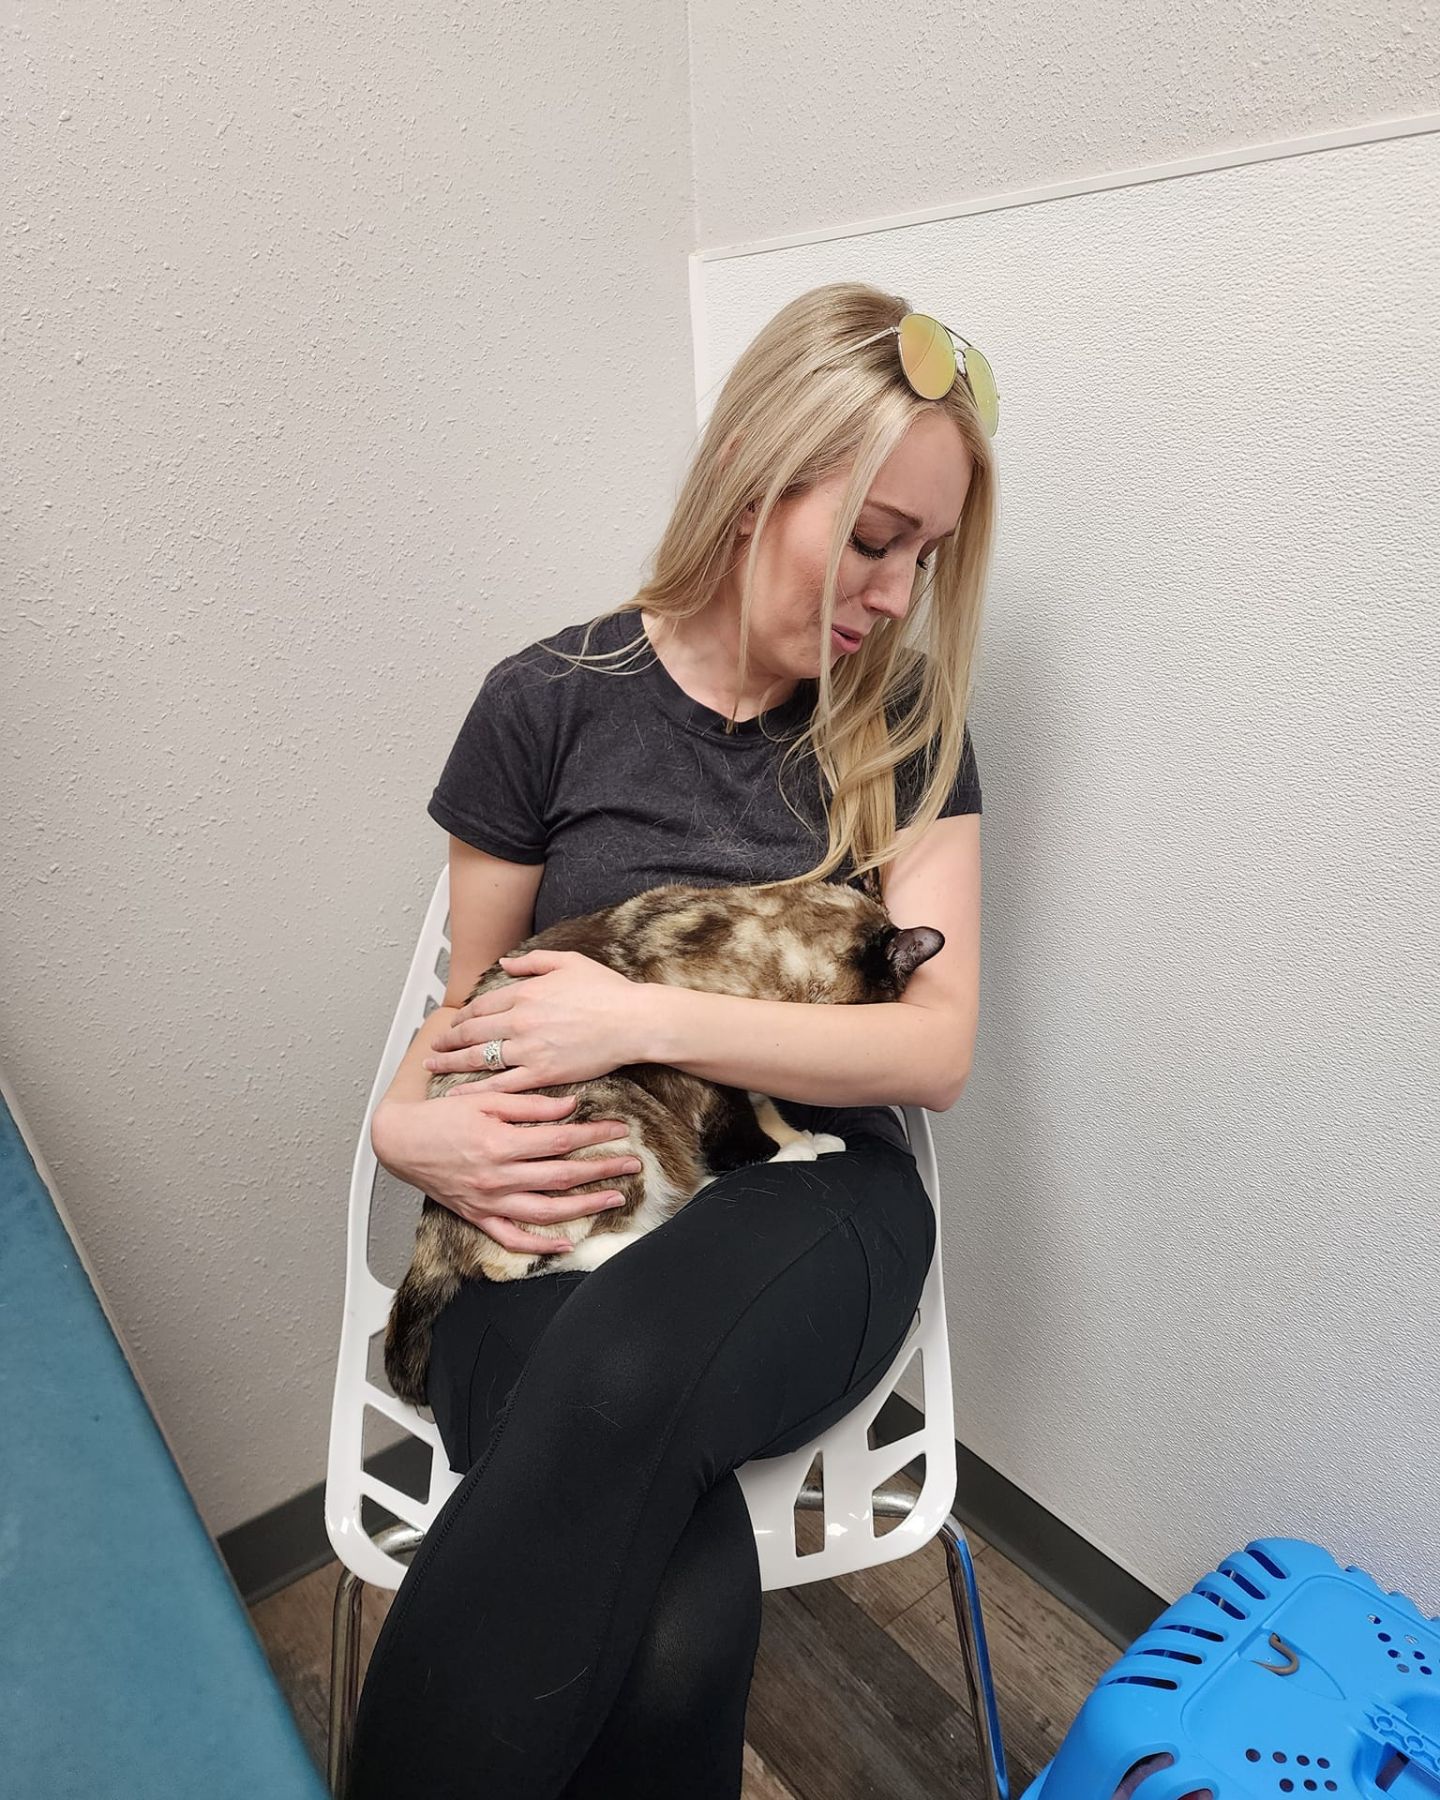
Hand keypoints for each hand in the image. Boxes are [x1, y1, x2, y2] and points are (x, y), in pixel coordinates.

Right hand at [371, 1090, 644, 1254]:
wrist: (401, 1142)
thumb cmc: (440, 1117)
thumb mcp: (484, 1099)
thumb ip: (528, 1104)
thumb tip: (569, 1106)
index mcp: (500, 1144)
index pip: (560, 1141)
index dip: (594, 1135)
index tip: (618, 1129)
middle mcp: (497, 1177)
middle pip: (562, 1176)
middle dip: (602, 1170)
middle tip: (631, 1164)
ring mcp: (488, 1201)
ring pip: (546, 1211)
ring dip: (584, 1207)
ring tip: (613, 1199)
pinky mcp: (477, 1216)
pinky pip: (513, 1238)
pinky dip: (540, 1245)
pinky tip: (566, 1243)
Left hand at [422, 948, 651, 1093]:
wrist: (633, 1021)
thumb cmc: (608, 991)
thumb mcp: (569, 962)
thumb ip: (533, 962)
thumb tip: (505, 962)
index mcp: (525, 993)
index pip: (481, 1006)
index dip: (462, 1016)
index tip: (453, 1023)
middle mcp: (520, 1020)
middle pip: (472, 1032)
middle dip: (448, 1040)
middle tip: (433, 1048)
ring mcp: (529, 1049)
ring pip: (479, 1058)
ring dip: (452, 1063)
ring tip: (435, 1067)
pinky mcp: (542, 1074)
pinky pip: (501, 1086)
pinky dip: (477, 1091)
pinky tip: (459, 1095)